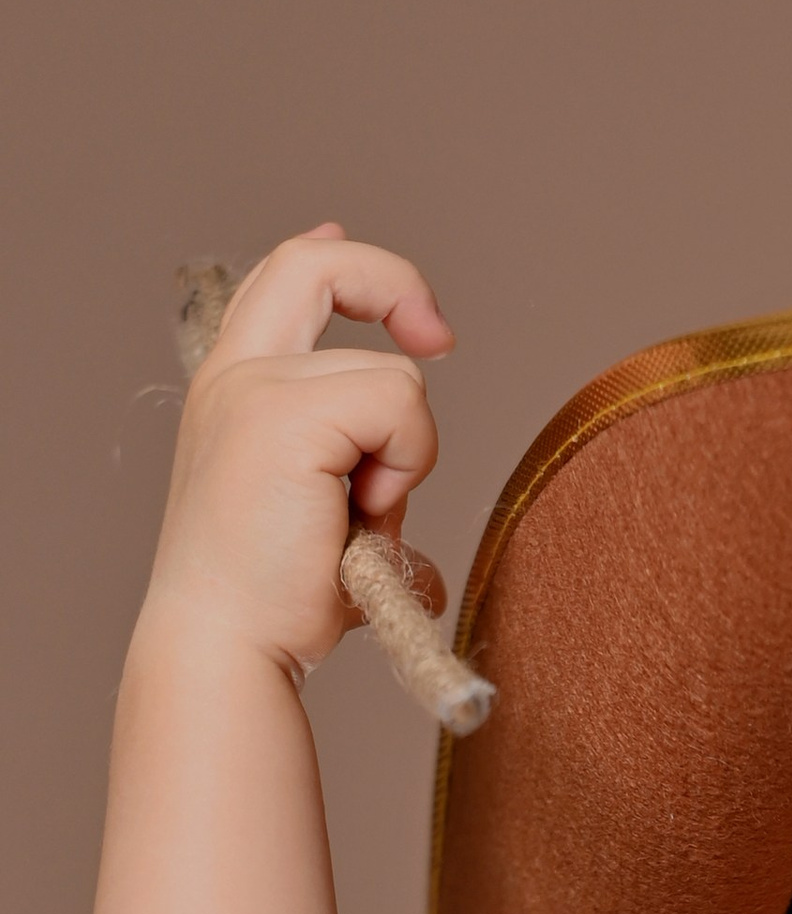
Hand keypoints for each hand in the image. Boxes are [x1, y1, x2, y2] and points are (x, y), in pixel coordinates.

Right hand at [140, 226, 454, 677]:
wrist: (228, 649)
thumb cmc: (276, 608)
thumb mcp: (327, 531)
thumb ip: (360, 491)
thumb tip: (411, 532)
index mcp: (234, 389)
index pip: (285, 280)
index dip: (351, 266)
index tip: (414, 317)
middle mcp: (236, 374)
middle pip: (317, 264)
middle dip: (395, 282)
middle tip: (441, 341)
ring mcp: (256, 387)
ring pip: (396, 378)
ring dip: (405, 458)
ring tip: (358, 522)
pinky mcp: (286, 412)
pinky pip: (400, 403)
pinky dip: (406, 465)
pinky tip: (361, 520)